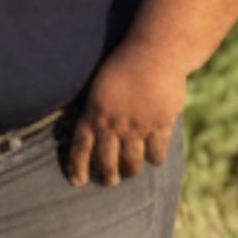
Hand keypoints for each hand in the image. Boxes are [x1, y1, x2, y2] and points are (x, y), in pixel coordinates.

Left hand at [68, 44, 185, 186]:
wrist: (153, 55)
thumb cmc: (123, 65)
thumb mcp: (99, 87)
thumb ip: (97, 110)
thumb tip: (93, 127)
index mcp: (94, 114)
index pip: (80, 148)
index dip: (78, 167)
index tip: (77, 182)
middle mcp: (113, 126)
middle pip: (107, 162)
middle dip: (108, 176)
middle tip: (110, 182)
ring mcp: (137, 128)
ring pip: (132, 162)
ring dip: (131, 171)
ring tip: (130, 174)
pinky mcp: (160, 126)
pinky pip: (157, 152)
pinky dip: (155, 159)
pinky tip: (155, 160)